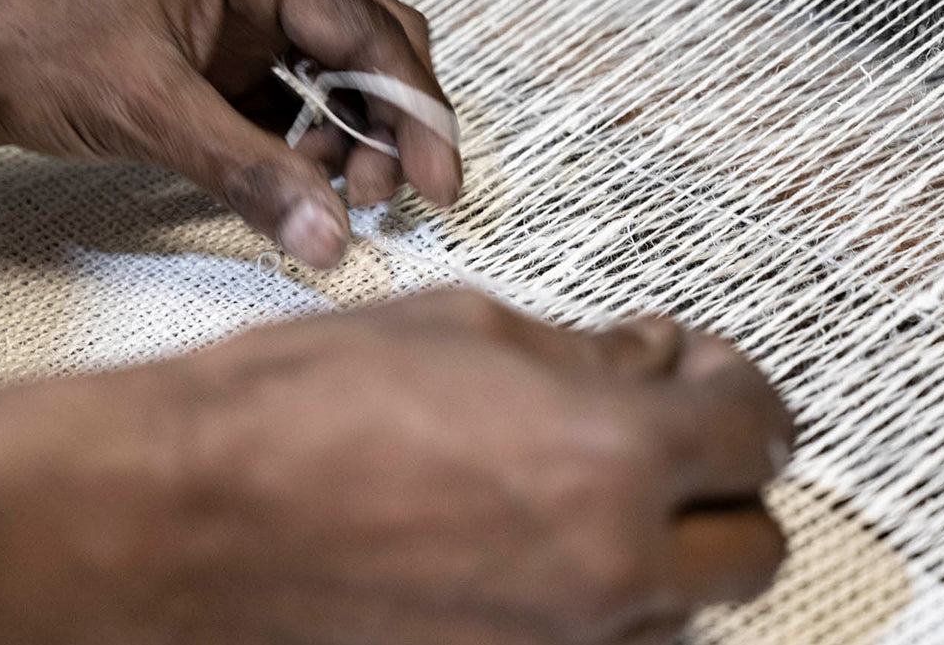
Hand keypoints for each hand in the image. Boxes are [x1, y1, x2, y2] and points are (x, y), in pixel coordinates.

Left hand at [0, 0, 460, 267]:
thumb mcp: (149, 111)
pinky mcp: (218, 60)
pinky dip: (303, 150)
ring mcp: (239, 17)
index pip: (369, 31)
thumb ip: (249, 174)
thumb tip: (332, 238)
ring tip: (330, 203)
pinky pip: (289, 105)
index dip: (413, 110)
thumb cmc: (28, 42)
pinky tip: (297, 190)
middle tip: (382, 200)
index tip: (439, 181)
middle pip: (369, 47)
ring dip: (346, 144)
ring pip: (335, 80)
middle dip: (386, 126)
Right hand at [0, 290, 794, 644]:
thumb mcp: (463, 329)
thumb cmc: (299, 411)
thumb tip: (650, 357)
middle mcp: (607, 573)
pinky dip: (597, 594)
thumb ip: (584, 353)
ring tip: (588, 485)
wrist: (186, 520)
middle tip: (669, 428)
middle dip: (727, 482)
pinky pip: (601, 643)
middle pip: (754, 547)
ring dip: (666, 546)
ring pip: (683, 608)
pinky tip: (531, 537)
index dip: (743, 387)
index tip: (707, 369)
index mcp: (610, 461)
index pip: (757, 430)